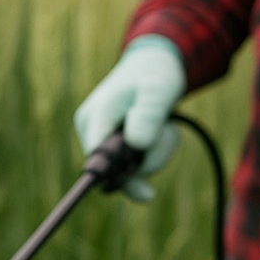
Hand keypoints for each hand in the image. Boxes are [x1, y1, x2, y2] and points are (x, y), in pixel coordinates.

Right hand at [74, 34, 186, 200]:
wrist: (152, 65)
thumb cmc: (154, 75)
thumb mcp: (157, 91)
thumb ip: (148, 116)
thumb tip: (137, 145)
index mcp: (95, 118)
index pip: (99, 161)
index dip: (120, 178)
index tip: (147, 194)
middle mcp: (92, 131)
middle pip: (118, 170)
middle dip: (149, 157)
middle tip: (168, 129)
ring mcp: (101, 139)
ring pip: (131, 170)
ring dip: (156, 153)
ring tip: (164, 124)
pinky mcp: (113, 146)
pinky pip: (135, 165)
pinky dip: (153, 153)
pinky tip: (159, 131)